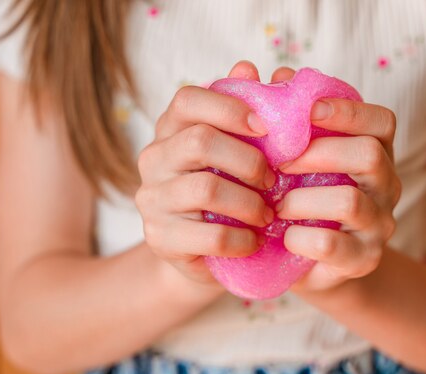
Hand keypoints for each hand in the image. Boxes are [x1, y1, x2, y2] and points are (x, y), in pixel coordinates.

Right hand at [135, 61, 274, 283]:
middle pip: (201, 141)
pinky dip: (244, 238)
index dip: (230, 107)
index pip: (188, 100)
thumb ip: (247, 113)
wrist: (201, 252)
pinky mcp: (160, 238)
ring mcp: (152, 199)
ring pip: (207, 189)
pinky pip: (212, 235)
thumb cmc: (226, 193)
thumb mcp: (238, 153)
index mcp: (171, 129)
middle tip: (273, 180)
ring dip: (250, 202)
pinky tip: (256, 239)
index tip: (266, 128)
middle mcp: (153, 158)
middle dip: (249, 161)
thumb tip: (256, 70)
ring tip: (268, 213)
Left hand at [272, 68, 400, 290]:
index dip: (348, 110)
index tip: (308, 109)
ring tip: (276, 204)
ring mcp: (379, 224)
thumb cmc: (297, 197)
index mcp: (375, 152)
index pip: (381, 121)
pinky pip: (332, 245)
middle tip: (280, 162)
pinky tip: (283, 235)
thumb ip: (275, 114)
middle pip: (371, 155)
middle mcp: (386, 185)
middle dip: (319, 153)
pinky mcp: (363, 259)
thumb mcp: (287, 156)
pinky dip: (300, 237)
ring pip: (350, 201)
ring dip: (302, 199)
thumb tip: (249, 72)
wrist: (306, 260)